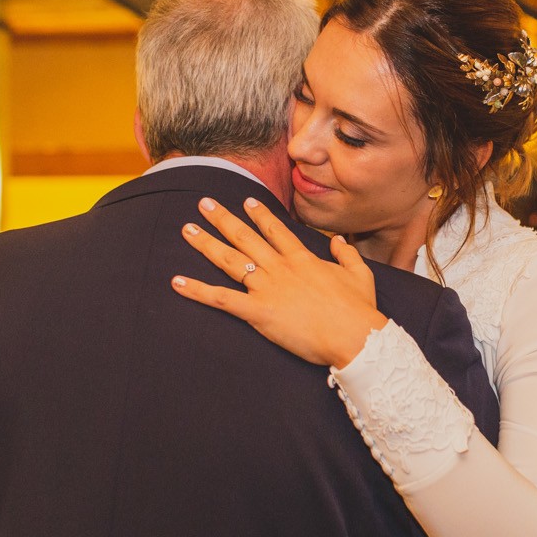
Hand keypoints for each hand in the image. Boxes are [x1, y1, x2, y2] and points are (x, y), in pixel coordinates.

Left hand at [171, 196, 387, 367]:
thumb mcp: (359, 275)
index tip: (246, 201)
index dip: (259, 215)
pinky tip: (177, 282)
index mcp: (302, 259)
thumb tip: (338, 241)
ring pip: (230, 260)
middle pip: (245, 238)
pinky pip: (221, 299)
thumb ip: (346, 255)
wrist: (354, 335)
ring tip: (187, 229)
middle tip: (203, 203)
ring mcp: (267, 288)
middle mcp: (280, 268)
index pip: (276, 231)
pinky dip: (197, 290)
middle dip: (222, 219)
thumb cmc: (359, 310)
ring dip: (206, 243)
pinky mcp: (258, 311)